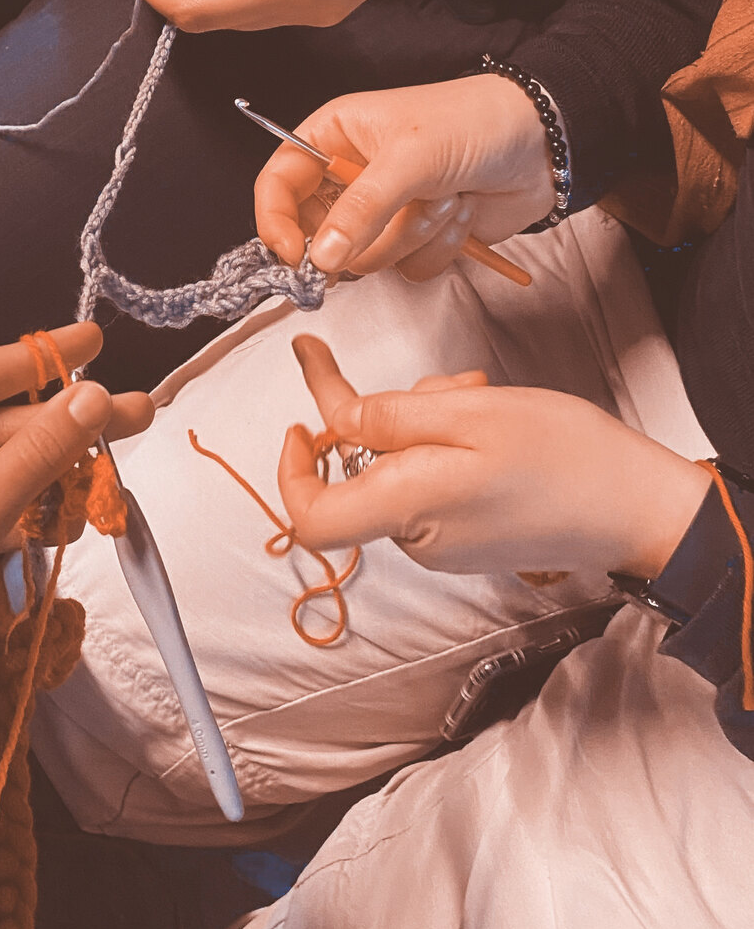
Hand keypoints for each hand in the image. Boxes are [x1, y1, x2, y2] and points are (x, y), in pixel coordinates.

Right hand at [254, 76, 555, 275]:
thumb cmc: (473, 122)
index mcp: (335, 134)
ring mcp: (387, 209)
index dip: (277, 223)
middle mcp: (353, 174)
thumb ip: (360, 209)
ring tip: (446, 196)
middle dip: (364, 235)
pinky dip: (440, 246)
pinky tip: (463, 210)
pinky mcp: (420, 236)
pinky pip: (409, 268)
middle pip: (320, 233)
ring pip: (369, 257)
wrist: (544, 142)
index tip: (295, 257)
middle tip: (392, 219)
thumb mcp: (410, 158)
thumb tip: (320, 259)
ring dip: (414, 234)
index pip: (278, 183)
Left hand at [280, 337, 710, 577]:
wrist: (635, 506)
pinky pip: (429, 484)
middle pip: (360, 473)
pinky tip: (492, 426)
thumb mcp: (470, 412)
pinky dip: (447, 446)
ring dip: (426, 423)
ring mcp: (443, 545)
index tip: (299, 420)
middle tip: (450, 384)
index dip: (291, 470)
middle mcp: (418, 538)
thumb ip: (391, 417)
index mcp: (409, 508)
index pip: (311, 519)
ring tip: (483, 398)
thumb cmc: (565, 455)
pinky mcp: (466, 539)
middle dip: (388, 416)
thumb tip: (332, 417)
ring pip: (398, 469)